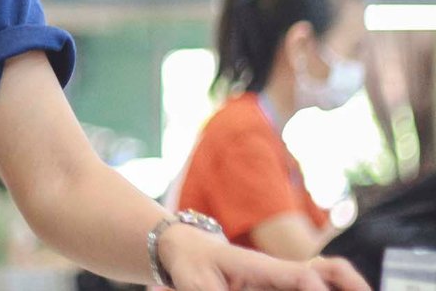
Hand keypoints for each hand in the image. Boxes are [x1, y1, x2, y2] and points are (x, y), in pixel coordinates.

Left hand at [159, 222, 368, 290]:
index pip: (300, 275)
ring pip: (328, 273)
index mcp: (259, 267)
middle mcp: (278, 269)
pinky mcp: (280, 283)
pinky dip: (334, 287)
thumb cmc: (190, 264)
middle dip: (350, 286)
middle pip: (327, 270)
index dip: (317, 289)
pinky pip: (314, 282)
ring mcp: (282, 275)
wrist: (184, 247)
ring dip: (348, 285)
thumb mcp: (197, 285)